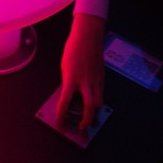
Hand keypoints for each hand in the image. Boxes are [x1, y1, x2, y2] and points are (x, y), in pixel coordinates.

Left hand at [56, 13, 104, 129]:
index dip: (62, 111)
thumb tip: (70, 92)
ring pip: (99, 102)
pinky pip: (101, 93)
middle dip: (86, 120)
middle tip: (81, 126)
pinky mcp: (102, 77)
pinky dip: (97, 99)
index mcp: (72, 78)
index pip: (66, 100)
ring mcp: (96, 80)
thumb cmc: (73, 48)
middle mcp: (85, 82)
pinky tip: (93, 100)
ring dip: (94, 111)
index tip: (60, 117)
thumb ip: (68, 80)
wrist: (87, 36)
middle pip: (89, 107)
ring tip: (89, 116)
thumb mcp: (65, 65)